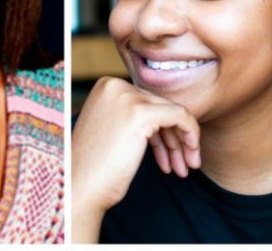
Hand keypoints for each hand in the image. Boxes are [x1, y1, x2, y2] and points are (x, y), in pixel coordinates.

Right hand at [72, 76, 200, 242]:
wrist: (80, 186)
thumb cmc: (94, 166)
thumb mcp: (110, 129)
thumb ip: (130, 115)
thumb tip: (165, 118)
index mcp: (105, 86)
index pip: (147, 102)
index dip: (162, 130)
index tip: (169, 155)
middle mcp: (114, 85)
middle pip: (160, 107)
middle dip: (174, 138)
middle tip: (182, 164)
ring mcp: (127, 97)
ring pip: (173, 112)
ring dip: (183, 142)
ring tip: (185, 167)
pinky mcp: (141, 112)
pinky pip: (181, 116)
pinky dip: (191, 135)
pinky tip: (190, 159)